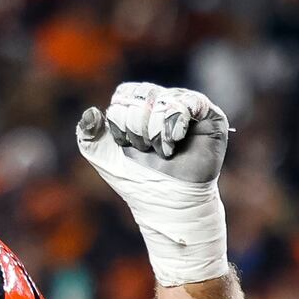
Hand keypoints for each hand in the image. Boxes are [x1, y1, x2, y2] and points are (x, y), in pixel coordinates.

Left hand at [78, 82, 229, 189]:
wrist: (169, 204)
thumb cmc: (139, 182)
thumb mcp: (105, 160)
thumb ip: (88, 136)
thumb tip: (90, 112)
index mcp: (140, 107)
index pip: (124, 94)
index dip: (120, 120)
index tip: (126, 145)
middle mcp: (164, 102)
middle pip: (143, 96)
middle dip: (137, 128)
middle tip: (146, 150)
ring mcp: (188, 106)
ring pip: (164, 101)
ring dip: (156, 132)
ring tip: (164, 152)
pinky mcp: (209, 115)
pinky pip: (189, 103)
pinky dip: (176, 124)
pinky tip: (177, 141)